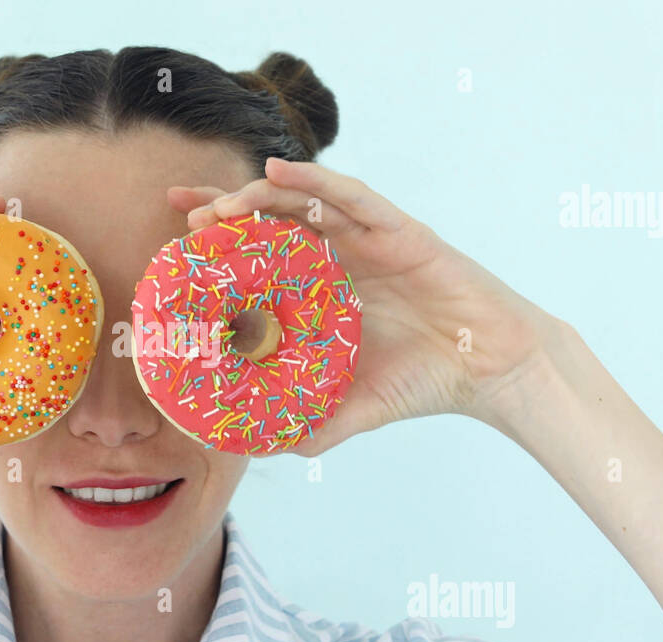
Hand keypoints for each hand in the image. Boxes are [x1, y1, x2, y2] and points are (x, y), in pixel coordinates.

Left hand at [167, 157, 567, 455]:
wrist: (489, 370)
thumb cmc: (424, 380)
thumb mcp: (355, 409)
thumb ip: (312, 424)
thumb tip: (263, 449)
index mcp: (324, 289)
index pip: (261, 257)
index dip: (219, 244)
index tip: (174, 238)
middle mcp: (340, 256)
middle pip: (272, 220)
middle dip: (227, 212)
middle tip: (185, 214)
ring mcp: (367, 238)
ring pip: (303, 202)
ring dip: (258, 197)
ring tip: (220, 204)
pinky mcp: (398, 230)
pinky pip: (350, 196)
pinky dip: (314, 181)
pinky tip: (278, 172)